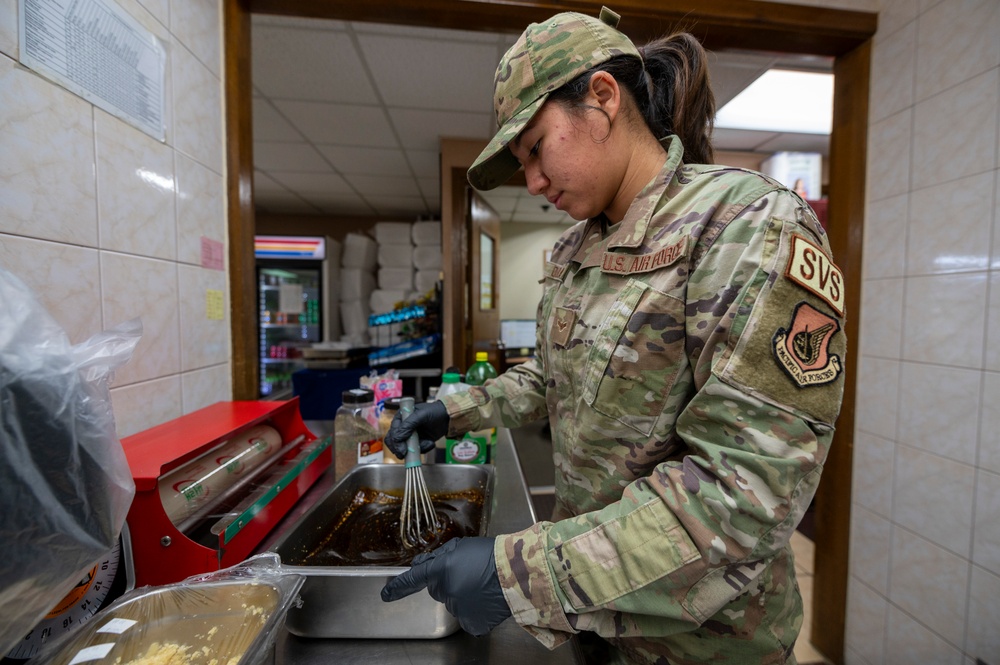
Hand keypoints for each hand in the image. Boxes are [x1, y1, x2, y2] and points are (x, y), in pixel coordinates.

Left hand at [380, 537, 510, 635]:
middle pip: (437, 589)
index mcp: (442, 569)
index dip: (398, 587)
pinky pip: (466, 617)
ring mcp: (459, 609)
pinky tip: (485, 599)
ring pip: (452, 602)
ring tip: (481, 584)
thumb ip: (438, 557)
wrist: (519, 573)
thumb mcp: (462, 547)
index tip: (386, 595)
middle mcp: (447, 591)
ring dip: (462, 594)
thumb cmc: (492, 555)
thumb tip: (420, 565)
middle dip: (447, 581)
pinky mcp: (471, 622)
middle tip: (469, 572)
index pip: (414, 579)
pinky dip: (473, 610)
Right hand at [384, 400, 449, 458]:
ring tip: (427, 443)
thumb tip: (397, 437)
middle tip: (407, 454)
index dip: (396, 442)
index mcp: (401, 417)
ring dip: (414, 449)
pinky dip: (423, 449)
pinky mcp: (416, 443)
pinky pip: (414, 451)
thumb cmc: (434, 412)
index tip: (402, 450)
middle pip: (393, 442)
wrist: (447, 418)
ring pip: (403, 449)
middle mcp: (402, 427)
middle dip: (401, 449)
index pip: (392, 432)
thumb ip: (409, 425)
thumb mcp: (421, 415)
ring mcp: (409, 436)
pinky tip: (430, 442)